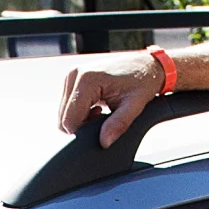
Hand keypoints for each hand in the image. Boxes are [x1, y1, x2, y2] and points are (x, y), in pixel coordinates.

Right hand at [52, 51, 166, 143]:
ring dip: (81, 119)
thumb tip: (104, 143)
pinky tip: (97, 107)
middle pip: (64, 118)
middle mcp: (74, 75)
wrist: (144, 65)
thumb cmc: (141, 82)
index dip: (82, 133)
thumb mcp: (134, 106)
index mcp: (87, 80)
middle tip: (103, 120)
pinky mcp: (72, 79)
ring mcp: (71, 76)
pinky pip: (68, 106)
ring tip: (101, 112)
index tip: (101, 130)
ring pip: (65, 113)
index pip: (69, 119)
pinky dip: (80, 113)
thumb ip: (119, 124)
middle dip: (81, 126)